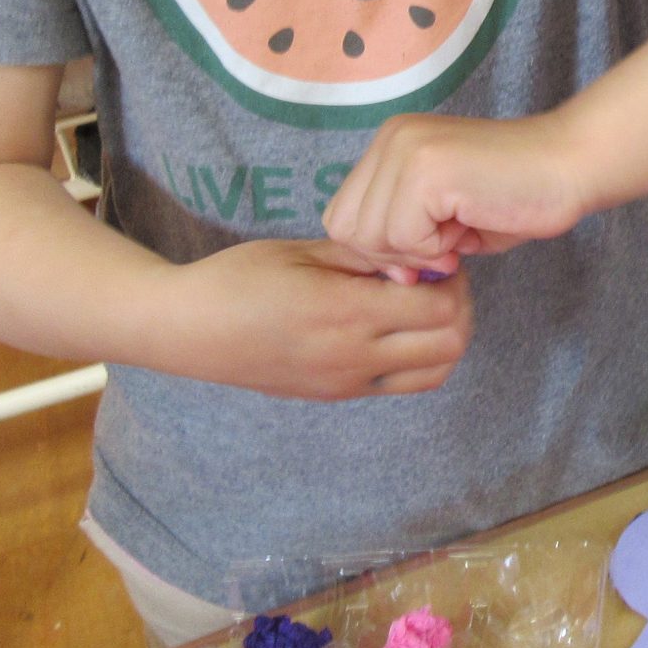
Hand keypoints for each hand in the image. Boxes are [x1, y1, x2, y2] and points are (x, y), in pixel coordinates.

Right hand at [178, 238, 472, 399]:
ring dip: (444, 337)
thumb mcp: (305, 251)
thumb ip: (368, 257)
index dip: (453, 278)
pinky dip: (418, 358)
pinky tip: (394, 327)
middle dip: (459, 307)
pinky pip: (401, 385)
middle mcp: (354, 356)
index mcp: (346, 312)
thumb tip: (422, 258)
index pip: (441, 307)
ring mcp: (347, 383)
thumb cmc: (239, 278)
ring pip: (435, 372)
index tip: (436, 256)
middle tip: (440, 278)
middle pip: (450, 344)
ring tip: (421, 304)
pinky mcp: (337, 395)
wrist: (188, 330)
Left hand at [323, 112, 596, 269]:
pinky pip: (404, 238)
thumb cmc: (516, 195)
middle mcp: (390, 138)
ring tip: (460, 234)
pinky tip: (469, 229)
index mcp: (390, 143)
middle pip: (345, 227)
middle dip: (391, 255)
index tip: (428, 253)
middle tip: (444, 250)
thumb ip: (402, 232)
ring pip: (369, 236)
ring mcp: (405, 150)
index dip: (379, 248)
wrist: (570, 167)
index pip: (344, 214)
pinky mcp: (426, 170)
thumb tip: (381, 272)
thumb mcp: (442, 214)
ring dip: (417, 252)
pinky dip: (436, 249)